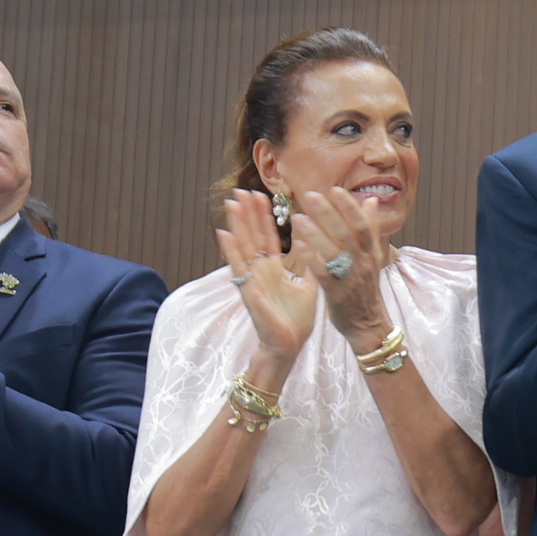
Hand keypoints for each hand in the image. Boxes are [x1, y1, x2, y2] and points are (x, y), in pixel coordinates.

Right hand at [219, 193, 319, 362]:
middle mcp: (260, 271)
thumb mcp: (307, 284)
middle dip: (248, 214)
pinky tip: (223, 233)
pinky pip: (239, 267)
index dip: (264, 217)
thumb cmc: (295, 319)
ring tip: (232, 203)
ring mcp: (252, 279)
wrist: (289, 346)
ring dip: (237, 224)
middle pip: (252, 236)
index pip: (268, 237)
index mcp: (274, 269)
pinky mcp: (249, 290)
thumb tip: (313, 240)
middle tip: (242, 189)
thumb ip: (308, 262)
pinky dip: (230, 250)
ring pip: (243, 246)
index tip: (262, 195)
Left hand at [291, 185, 398, 334]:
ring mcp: (351, 277)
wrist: (367, 324)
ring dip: (316, 232)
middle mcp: (363, 262)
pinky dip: (311, 257)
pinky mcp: (337, 293)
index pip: (363, 224)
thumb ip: (371, 229)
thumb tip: (371, 201)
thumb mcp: (372, 257)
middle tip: (310, 195)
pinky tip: (298, 245)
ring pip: (335, 251)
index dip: (349, 206)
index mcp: (372, 252)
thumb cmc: (364, 288)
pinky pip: (324, 272)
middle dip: (329, 213)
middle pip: (347, 233)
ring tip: (297, 217)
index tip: (335, 189)